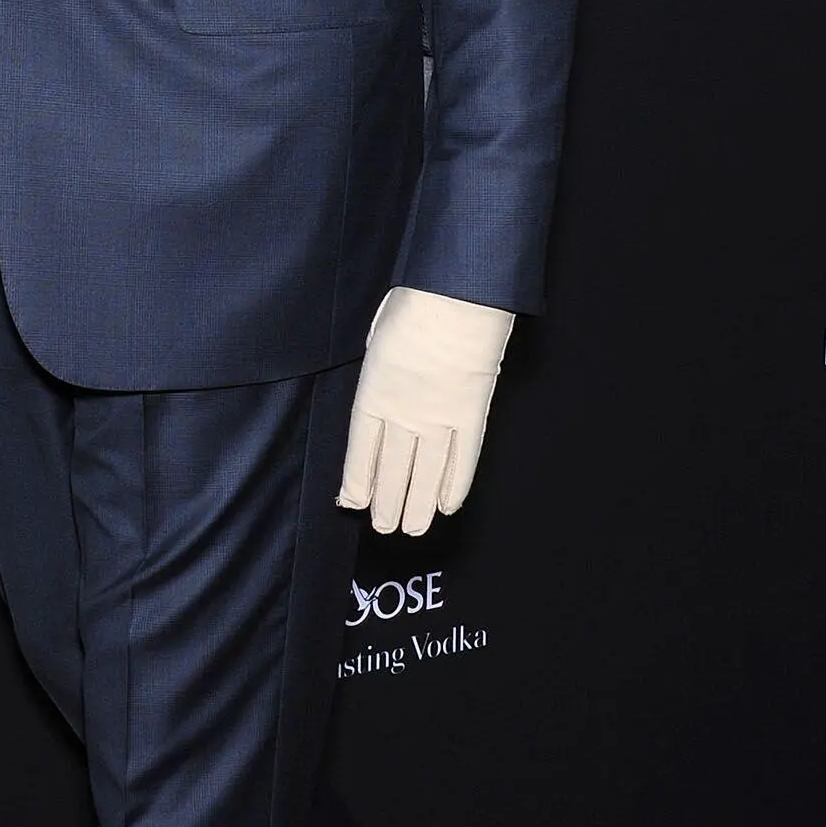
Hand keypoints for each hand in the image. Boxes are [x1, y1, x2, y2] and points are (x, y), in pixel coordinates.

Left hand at [338, 286, 515, 535]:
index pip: (361, 449)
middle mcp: (404, 413)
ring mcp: (439, 417)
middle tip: (384, 527)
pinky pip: (463, 459)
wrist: (458, 296)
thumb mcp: (377, 335)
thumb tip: (383, 391)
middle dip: (387, 502)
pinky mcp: (472, 414)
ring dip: (417, 505)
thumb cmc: (416, 302)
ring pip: (425, 473)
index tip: (353, 502)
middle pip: (393, 468)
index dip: (358, 480)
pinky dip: (455, 485)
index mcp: (374, 392)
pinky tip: (448, 506)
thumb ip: (379, 370)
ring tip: (412, 530)